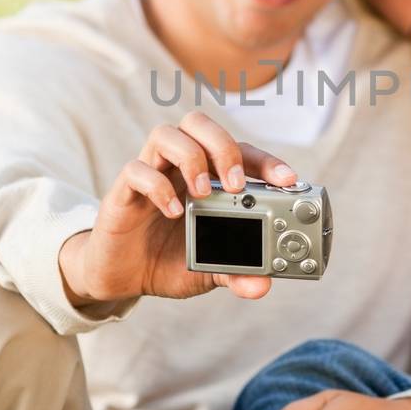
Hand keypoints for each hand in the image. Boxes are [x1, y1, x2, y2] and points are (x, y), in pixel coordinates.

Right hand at [58, 111, 298, 306]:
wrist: (121, 277)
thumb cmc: (167, 260)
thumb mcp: (208, 270)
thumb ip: (235, 272)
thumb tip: (261, 285)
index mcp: (207, 177)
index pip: (239, 151)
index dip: (265, 161)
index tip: (288, 181)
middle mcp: (179, 167)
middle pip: (199, 124)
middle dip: (223, 146)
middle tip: (236, 183)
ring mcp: (150, 174)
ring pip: (166, 134)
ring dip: (190, 159)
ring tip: (202, 194)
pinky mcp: (123, 192)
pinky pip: (136, 170)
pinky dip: (156, 186)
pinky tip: (172, 212)